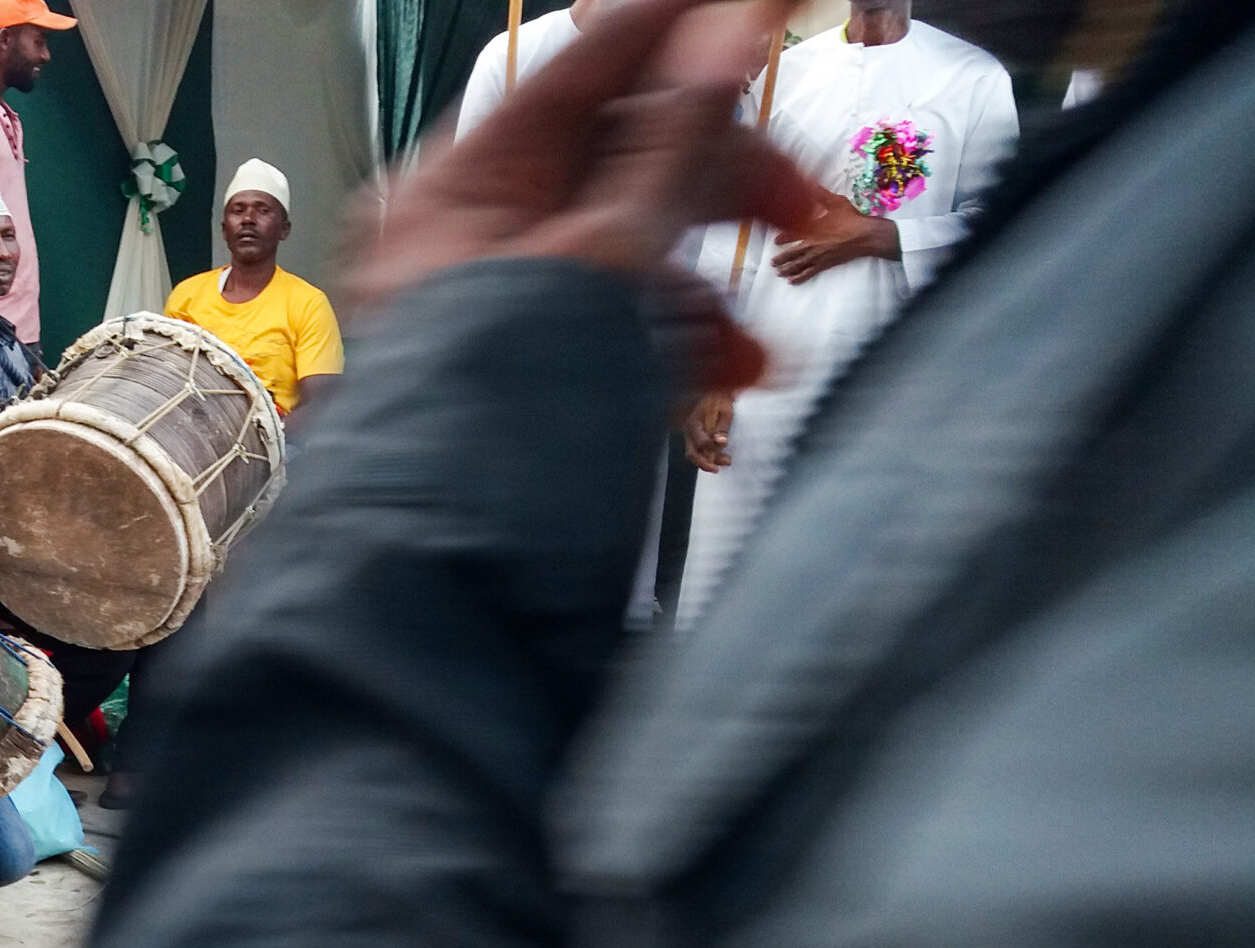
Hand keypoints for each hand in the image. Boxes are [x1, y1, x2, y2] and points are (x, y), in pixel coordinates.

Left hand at [350, 0, 815, 394]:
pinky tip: (734, 370)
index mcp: (454, 192)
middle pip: (620, 159)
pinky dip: (685, 334)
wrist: (468, 584)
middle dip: (721, 186)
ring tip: (761, 341)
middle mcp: (468, 238)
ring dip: (718, 279)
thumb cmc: (494, 437)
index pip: (578, 73)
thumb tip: (717, 39)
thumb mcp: (608, 265)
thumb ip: (672, 149)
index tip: (748, 11)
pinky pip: (623, 316)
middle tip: (800, 200)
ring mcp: (503, 304)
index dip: (673, 35)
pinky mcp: (539, 368)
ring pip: (636, 244)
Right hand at [686, 391, 733, 471]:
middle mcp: (689, 432)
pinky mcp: (699, 439)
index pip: (700, 441)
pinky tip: (725, 458)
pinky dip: (712, 457)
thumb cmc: (720, 400)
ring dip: (711, 461)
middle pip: (692, 453)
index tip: (725, 444)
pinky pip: (703, 452)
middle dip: (704, 464)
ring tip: (728, 461)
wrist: (716, 394)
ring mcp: (693, 437)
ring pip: (697, 455)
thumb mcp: (724, 411)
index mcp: (693, 423)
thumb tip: (721, 443)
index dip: (712, 446)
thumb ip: (722, 428)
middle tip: (716, 469)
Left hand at [771, 201, 899, 284]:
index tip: (775, 241)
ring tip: (779, 273)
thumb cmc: (851, 218)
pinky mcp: (825, 264)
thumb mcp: (836, 202)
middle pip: (791, 253)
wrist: (865, 235)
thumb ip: (821, 195)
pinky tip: (792, 281)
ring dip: (787, 269)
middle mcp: (811, 244)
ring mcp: (818, 256)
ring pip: (798, 264)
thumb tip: (812, 185)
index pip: (791, 235)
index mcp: (811, 229)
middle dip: (781, 258)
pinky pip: (809, 272)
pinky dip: (800, 277)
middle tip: (772, 263)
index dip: (782, 239)